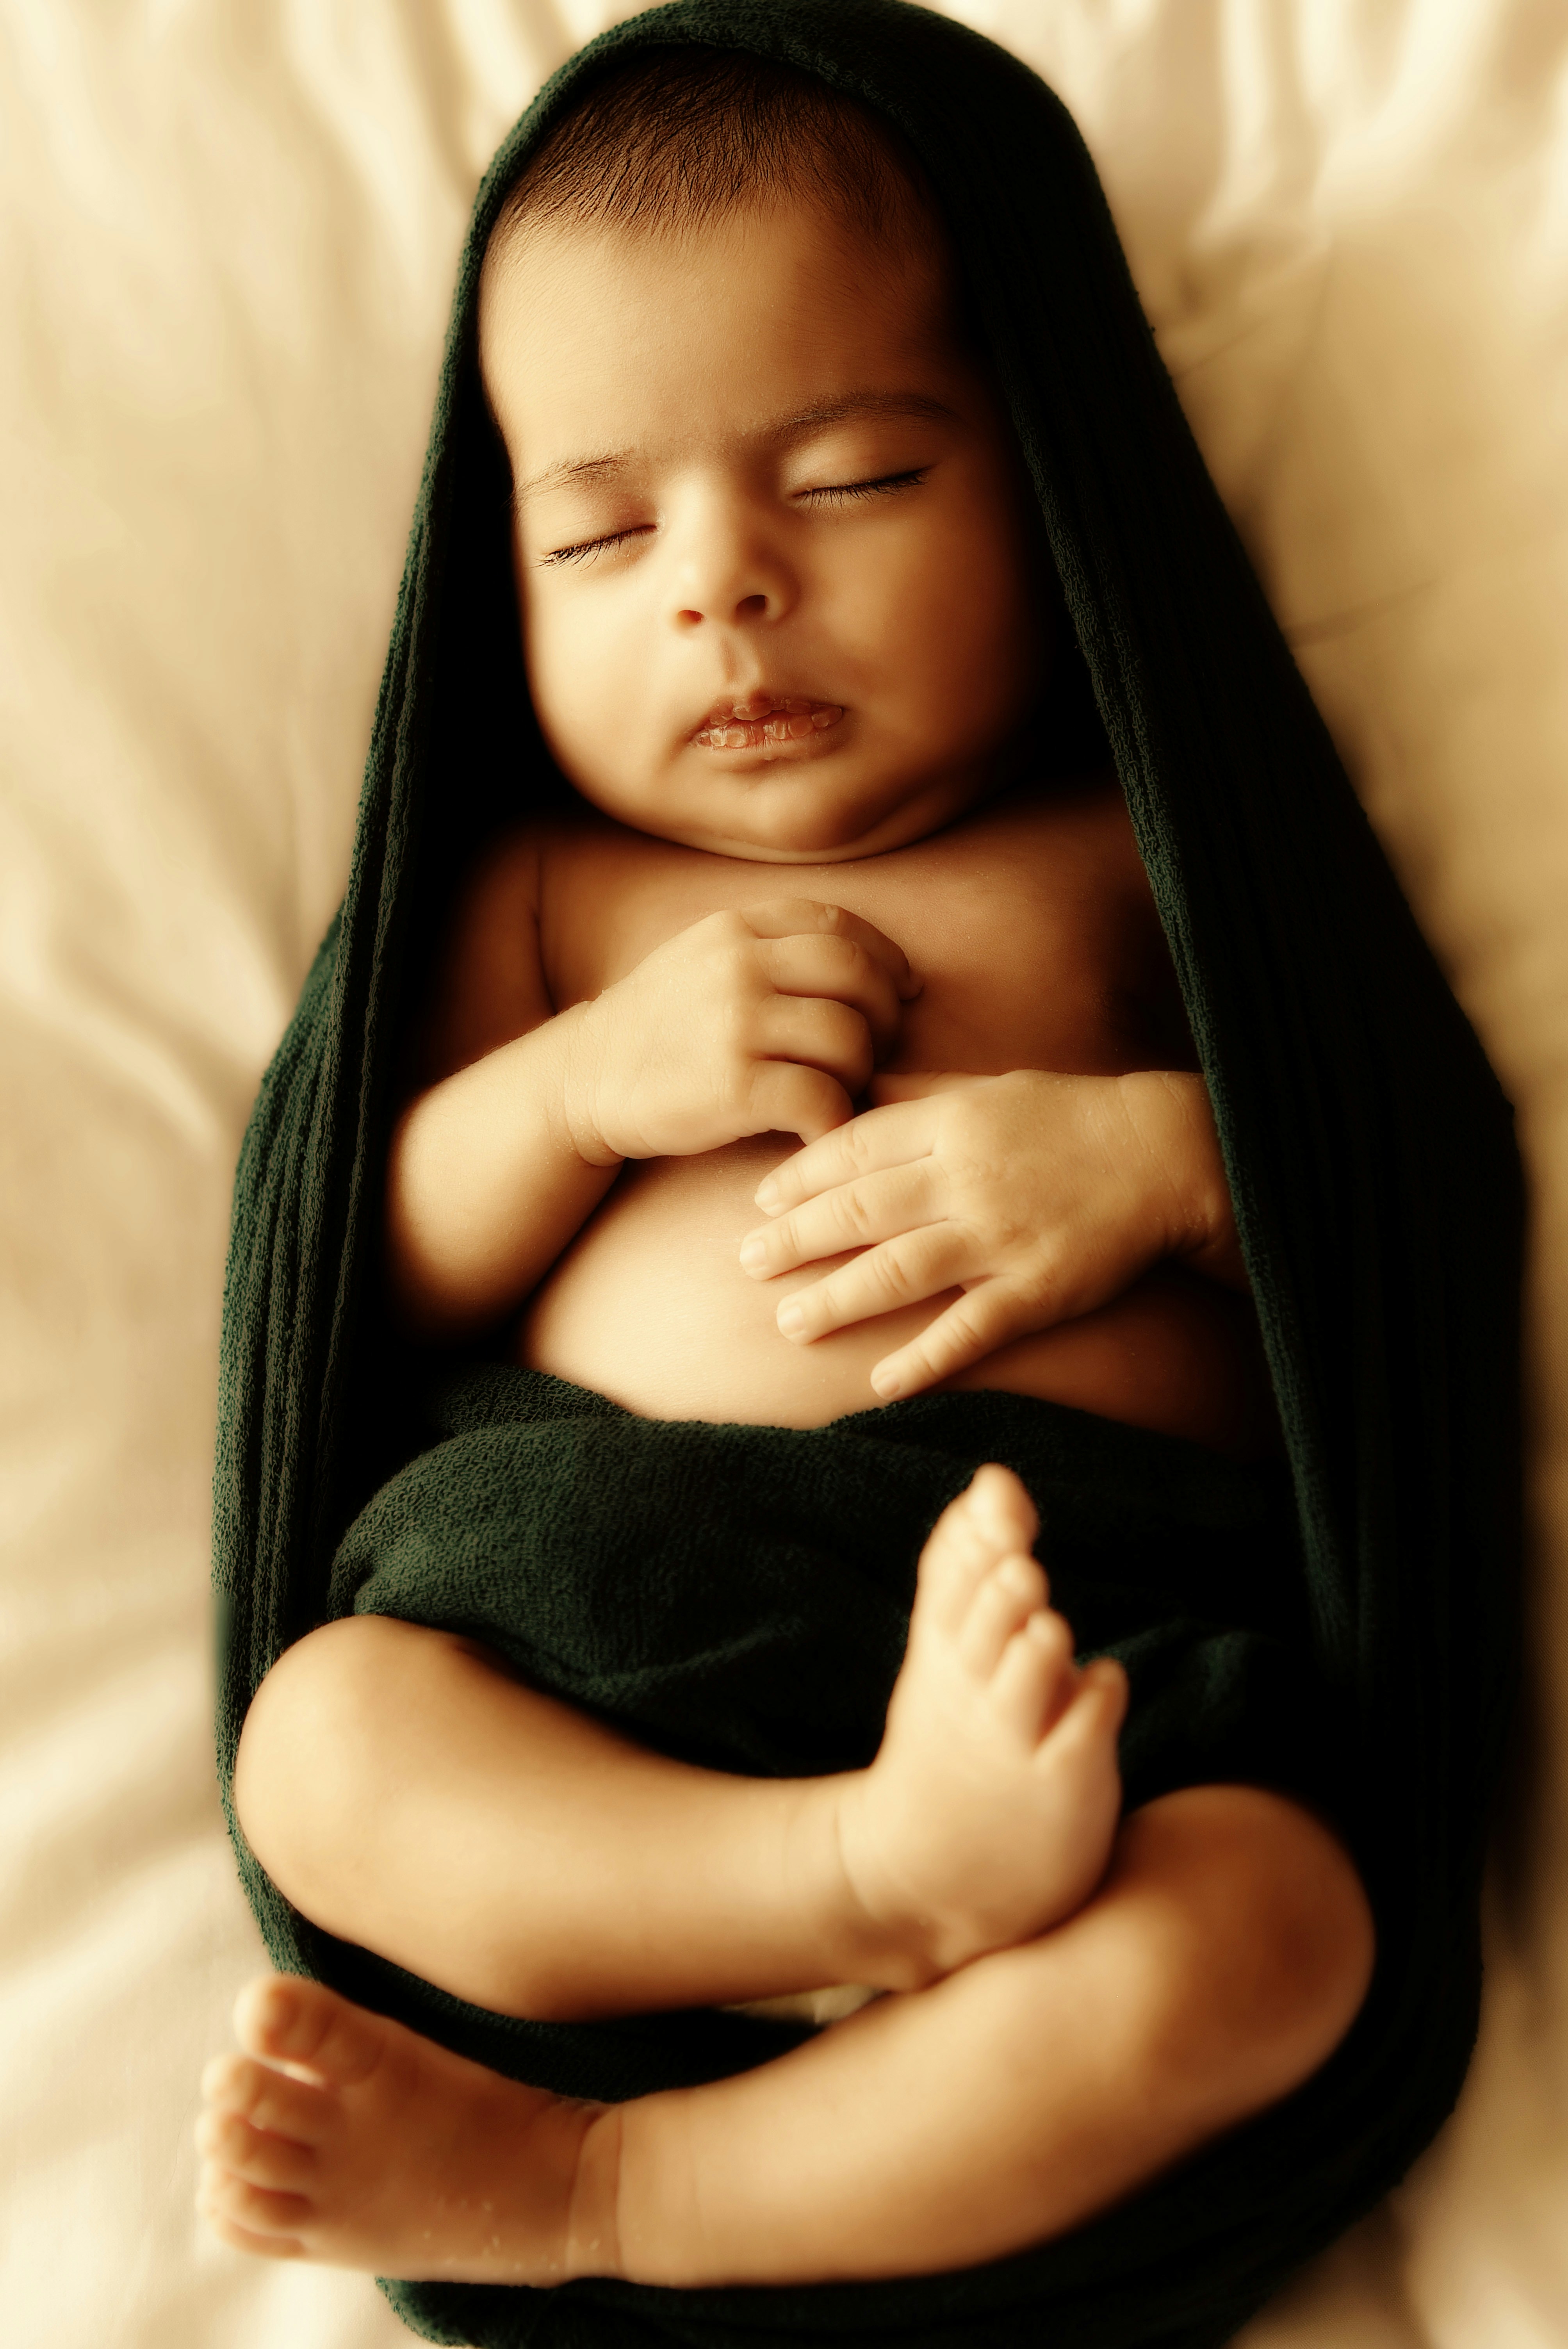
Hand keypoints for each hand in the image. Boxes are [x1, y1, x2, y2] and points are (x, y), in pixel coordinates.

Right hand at [564, 901, 918, 1163]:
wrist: (582, 1080)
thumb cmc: (659, 1025)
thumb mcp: (702, 957)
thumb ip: (770, 946)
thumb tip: (869, 960)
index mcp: (736, 928)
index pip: (840, 925)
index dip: (885, 959)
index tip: (901, 992)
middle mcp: (739, 966)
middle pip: (858, 977)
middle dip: (884, 1017)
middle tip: (875, 1051)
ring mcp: (736, 1025)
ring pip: (849, 1039)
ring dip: (861, 1073)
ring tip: (838, 1091)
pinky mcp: (733, 1087)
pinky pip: (822, 1098)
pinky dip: (836, 1120)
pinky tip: (820, 1130)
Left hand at [739, 1068, 1239, 1398]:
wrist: (1165, 1154)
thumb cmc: (1069, 1118)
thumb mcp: (989, 1087)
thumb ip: (918, 1097)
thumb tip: (850, 1090)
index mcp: (953, 1121)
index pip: (855, 1148)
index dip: (800, 1177)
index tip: (759, 1202)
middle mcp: (967, 1178)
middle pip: (861, 1211)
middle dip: (796, 1240)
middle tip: (746, 1263)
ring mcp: (1001, 1236)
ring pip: (901, 1272)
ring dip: (838, 1300)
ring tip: (790, 1323)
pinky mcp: (1037, 1289)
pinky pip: (969, 1329)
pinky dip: (923, 1359)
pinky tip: (879, 1382)